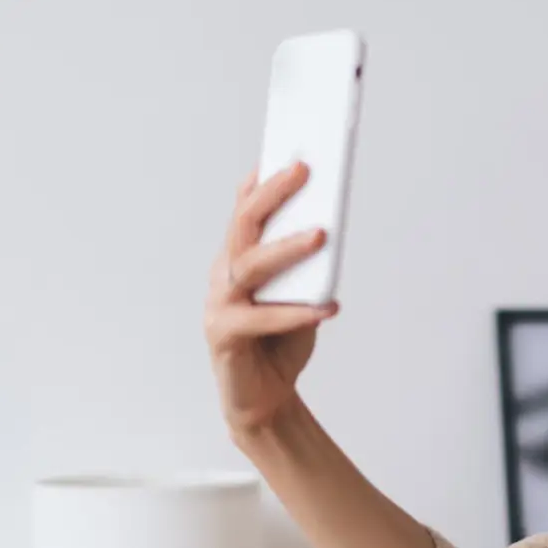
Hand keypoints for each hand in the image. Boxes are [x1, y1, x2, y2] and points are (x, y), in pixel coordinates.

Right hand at [204, 162, 338, 437]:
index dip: (261, 177)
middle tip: (304, 169)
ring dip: (287, 247)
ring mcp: (219, 304)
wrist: (265, 400)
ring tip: (321, 234)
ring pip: (251, 264)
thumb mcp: (300, 294)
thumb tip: (327, 226)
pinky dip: (297, 312)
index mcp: (237, 257)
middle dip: (274, 192)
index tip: (286, 147)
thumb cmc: (281, 343)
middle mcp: (223, 274)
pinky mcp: (225, 336)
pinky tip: (328, 308)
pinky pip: (262, 318)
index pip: (244, 207)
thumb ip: (305, 264)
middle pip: (245, 223)